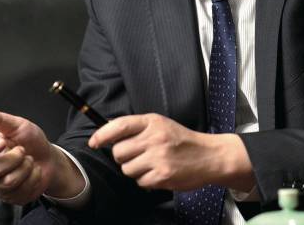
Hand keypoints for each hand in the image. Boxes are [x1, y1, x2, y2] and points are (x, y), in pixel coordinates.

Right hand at [0, 109, 83, 204]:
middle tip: (23, 150)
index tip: (3, 142)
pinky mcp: (13, 197)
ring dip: (26, 167)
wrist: (49, 157)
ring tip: (29, 160)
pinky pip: (21, 192)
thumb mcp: (17, 125)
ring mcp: (0, 187)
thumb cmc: (30, 140)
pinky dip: (34, 177)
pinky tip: (33, 171)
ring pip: (9, 182)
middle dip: (15, 158)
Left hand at [88, 113, 253, 191]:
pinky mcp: (162, 175)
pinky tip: (159, 173)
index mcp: (152, 122)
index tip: (94, 142)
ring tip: (151, 164)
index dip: (102, 135)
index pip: (119, 125)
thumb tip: (108, 132)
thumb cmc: (182, 141)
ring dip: (135, 170)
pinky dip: (146, 180)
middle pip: (118, 151)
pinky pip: (140, 182)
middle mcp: (154, 138)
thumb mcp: (161, 125)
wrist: (210, 156)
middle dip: (124, 157)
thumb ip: (137, 128)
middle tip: (138, 156)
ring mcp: (158, 157)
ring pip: (127, 169)